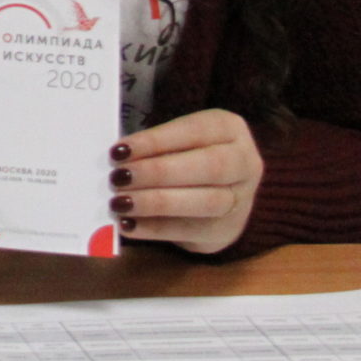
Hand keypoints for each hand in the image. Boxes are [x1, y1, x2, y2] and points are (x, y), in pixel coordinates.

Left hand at [110, 110, 261, 255]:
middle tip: (118, 177)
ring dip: (157, 203)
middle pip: (209, 167)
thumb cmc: (186, 154)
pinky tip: (128, 224)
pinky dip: (156, 228)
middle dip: (159, 173)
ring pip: (206, 202)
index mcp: (229, 129)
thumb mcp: (177, 139)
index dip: (156, 141)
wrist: (220, 190)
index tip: (119, 150)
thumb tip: (115, 158)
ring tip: (120, 202)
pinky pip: (192, 231)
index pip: (194, 131)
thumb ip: (153, 146)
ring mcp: (241, 200)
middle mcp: (245, 163)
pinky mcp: (227, 230)